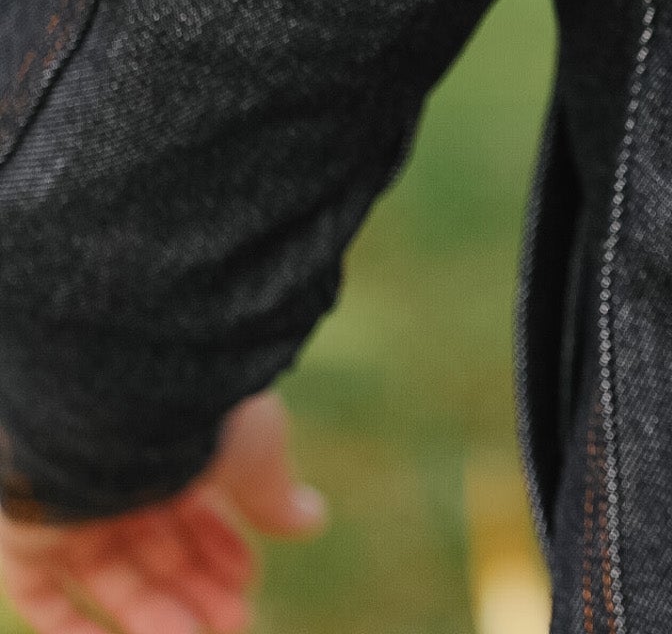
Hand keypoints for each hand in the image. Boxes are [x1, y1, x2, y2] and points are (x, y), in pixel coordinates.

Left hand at [0, 392, 324, 633]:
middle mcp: (117, 468)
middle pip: (155, 546)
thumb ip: (273, 494)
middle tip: (235, 620)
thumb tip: (311, 519)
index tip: (250, 577)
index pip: (191, 504)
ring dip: (155, 614)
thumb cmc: (201, 411)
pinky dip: (76, 630)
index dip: (221, 546)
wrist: (123, 391)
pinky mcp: (30, 532)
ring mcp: (72, 501)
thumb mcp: (256, 453)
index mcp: (168, 437)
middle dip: (197, 586)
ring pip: (111, 574)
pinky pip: (42, 596)